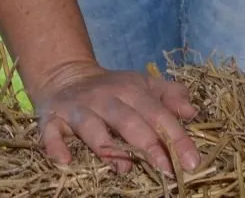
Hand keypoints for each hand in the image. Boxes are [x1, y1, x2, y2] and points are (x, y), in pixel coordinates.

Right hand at [30, 60, 199, 175]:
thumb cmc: (113, 90)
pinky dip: (55, 145)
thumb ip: (169, 97)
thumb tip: (192, 112)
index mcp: (130, 89)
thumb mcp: (143, 86)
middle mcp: (104, 97)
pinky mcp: (52, 119)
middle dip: (149, 144)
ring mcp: (78, 108)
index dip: (176, 137)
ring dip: (106, 147)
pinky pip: (51, 132)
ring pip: (91, 126)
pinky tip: (64, 160)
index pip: (158, 114)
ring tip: (123, 169)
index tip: (192, 162)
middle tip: (167, 170)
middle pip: (128, 120)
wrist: (65, 74)